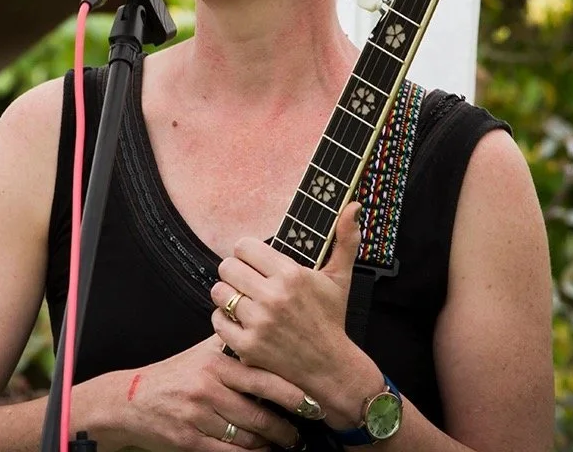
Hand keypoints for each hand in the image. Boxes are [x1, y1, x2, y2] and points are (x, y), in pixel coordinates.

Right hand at [106, 335, 304, 451]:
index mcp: (216, 364)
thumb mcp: (200, 353)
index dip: (292, 394)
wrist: (130, 399)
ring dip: (270, 445)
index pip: (263, 379)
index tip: (313, 403)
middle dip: (287, 429)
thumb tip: (263, 333)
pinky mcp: (190, 440)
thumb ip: (231, 344)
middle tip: (302, 434)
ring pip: (247, 438)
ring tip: (284, 444)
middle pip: (260, 415)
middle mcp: (208, 389)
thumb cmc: (173, 375)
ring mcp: (199, 417)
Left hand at [210, 203, 376, 426]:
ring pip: (219, 292)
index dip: (246, 253)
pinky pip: (217, 321)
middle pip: (227, 267)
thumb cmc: (331, 319)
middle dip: (235, 272)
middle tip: (246, 282)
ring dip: (227, 295)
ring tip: (242, 300)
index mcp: (291, 275)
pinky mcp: (248, 346)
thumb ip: (345, 239)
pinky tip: (239, 321)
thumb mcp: (340, 278)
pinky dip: (224, 320)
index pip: (243, 246)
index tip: (254, 262)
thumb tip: (354, 206)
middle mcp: (273, 297)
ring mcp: (259, 323)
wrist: (330, 367)